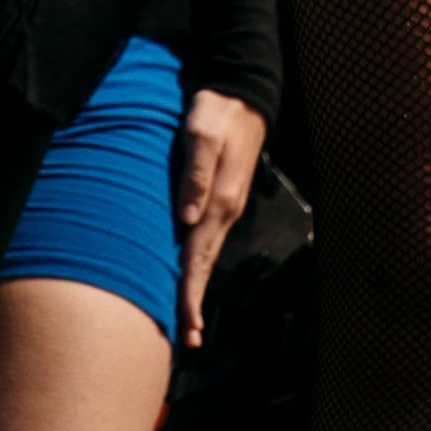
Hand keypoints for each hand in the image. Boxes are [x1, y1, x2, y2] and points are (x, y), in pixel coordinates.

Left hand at [171, 89, 268, 348]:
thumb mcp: (202, 133)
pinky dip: (198, 262)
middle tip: (189, 339)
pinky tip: (190, 272)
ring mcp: (226, 204)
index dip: (192, 291)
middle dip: (196, 301)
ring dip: (196, 285)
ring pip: (206, 253)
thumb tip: (186, 218)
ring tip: (187, 318)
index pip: (200, 255)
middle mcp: (225, 209)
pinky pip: (207, 237)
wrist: (244, 91)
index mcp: (220, 200)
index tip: (187, 324)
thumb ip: (194, 174)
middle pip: (206, 263)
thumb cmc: (218, 109)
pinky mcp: (222, 196)